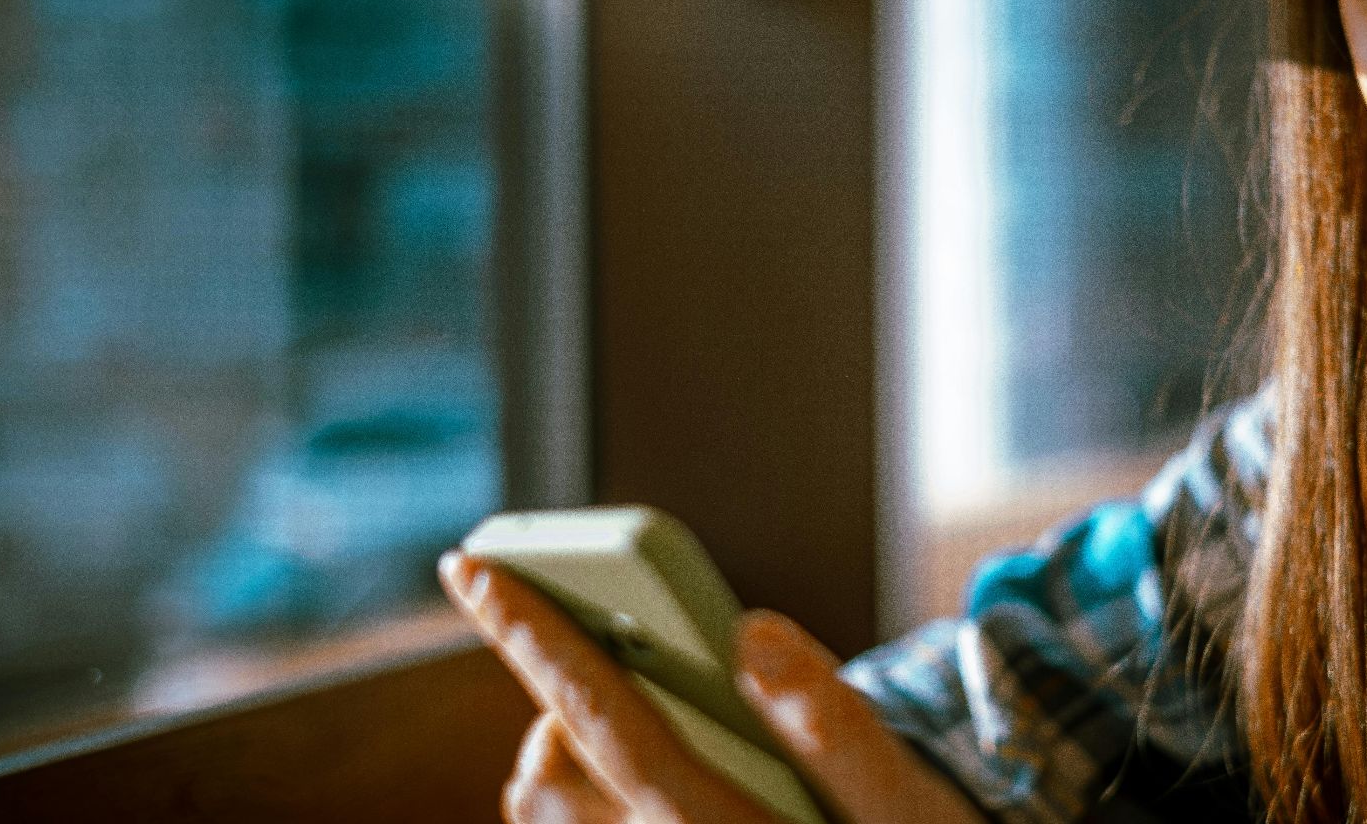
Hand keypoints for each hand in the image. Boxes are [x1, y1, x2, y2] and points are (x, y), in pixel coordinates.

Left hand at [439, 551, 986, 823]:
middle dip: (550, 677)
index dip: (532, 635)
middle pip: (547, 761)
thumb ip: (835, 725)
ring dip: (562, 740)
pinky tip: (634, 763)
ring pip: (544, 800)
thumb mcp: (895, 799)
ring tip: (632, 699)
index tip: (472, 566)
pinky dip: (576, 781)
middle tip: (573, 616)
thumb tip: (751, 634)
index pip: (599, 716)